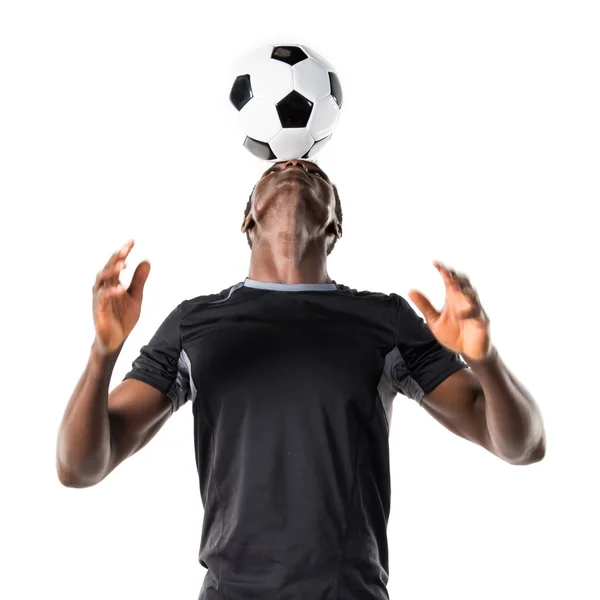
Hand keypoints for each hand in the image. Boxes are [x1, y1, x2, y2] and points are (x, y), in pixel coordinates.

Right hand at [92, 240, 150, 355]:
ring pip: (101, 280)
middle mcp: (104, 288)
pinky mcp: (99, 310)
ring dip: (112, 272)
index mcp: (112, 283)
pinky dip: (111, 292)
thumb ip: (139, 280)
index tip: (132, 242)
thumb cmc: (122, 317)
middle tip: (126, 249)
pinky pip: (102, 298)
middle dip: (117, 258)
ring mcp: (100, 298)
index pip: (117, 264)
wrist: (115, 340)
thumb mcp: (135, 296)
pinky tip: (121, 288)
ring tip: (124, 265)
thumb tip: (146, 261)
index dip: (123, 252)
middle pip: (108, 268)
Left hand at [408, 261, 490, 360]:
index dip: (444, 271)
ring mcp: (474, 310)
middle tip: (446, 274)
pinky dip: (469, 312)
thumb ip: (425, 306)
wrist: (468, 352)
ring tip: (453, 288)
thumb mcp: (434, 321)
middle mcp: (464, 301)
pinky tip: (460, 314)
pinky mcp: (482, 321)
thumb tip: (410, 291)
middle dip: (456, 278)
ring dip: (463, 291)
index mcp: (453, 298)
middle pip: (463, 283)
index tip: (435, 264)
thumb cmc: (453, 334)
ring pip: (472, 295)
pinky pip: (477, 313)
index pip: (449, 280)